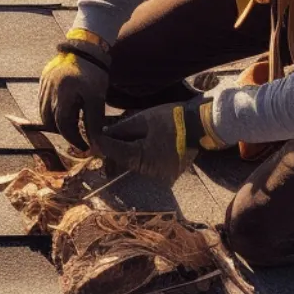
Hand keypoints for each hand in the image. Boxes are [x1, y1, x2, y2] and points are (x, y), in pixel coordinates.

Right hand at [38, 29, 110, 150]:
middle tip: (78, 134)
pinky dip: (52, 110)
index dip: (73, 138)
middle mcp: (49, 89)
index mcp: (64, 93)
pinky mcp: (42, 80)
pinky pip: (43, 101)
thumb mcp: (97, 97)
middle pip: (50, 121)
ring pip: (44, 112)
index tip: (84, 145)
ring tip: (73, 120)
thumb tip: (94, 142)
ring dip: (56, 121)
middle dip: (64, 131)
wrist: (85, 48)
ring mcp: (44, 84)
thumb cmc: (94, 72)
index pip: (63, 125)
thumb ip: (93, 120)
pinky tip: (66, 108)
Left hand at [92, 98, 223, 183]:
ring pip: (135, 164)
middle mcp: (150, 172)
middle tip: (102, 142)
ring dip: (125, 154)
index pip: (115, 152)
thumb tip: (104, 134)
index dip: (102, 145)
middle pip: (124, 162)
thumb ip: (121, 129)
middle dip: (112, 152)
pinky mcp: (167, 172)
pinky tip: (136, 145)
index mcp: (143, 158)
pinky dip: (140, 156)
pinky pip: (147, 165)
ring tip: (117, 142)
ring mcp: (160, 174)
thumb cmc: (171, 118)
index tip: (92, 140)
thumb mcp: (143, 119)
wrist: (200, 123)